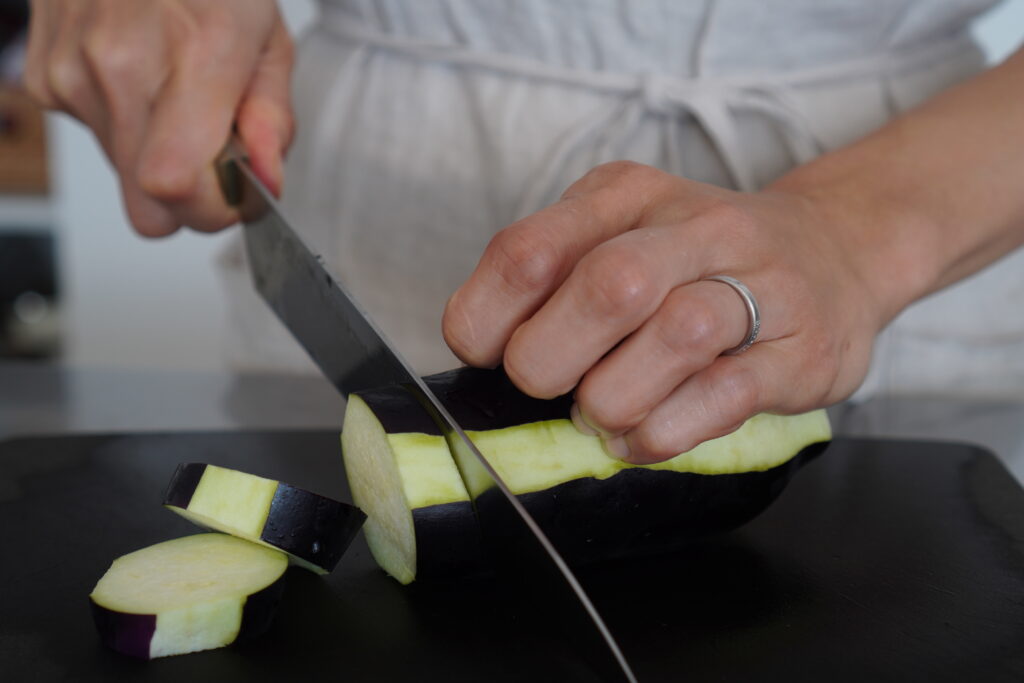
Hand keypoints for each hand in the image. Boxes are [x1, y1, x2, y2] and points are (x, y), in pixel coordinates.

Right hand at [23, 0, 293, 236]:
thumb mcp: (269, 41)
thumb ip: (273, 119)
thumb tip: (266, 180)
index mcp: (196, 56)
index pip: (176, 187)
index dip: (212, 210)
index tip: (236, 194)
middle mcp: (122, 66)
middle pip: (148, 205)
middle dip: (189, 199)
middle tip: (213, 154)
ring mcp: (73, 71)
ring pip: (123, 176)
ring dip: (156, 155)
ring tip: (175, 94)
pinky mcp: (45, 77)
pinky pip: (95, 139)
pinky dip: (123, 124)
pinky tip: (139, 78)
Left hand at [443, 161, 884, 463]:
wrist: (835, 251)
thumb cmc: (698, 262)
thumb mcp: (616, 238)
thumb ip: (552, 282)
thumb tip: (486, 360)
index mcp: (624, 196)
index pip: (529, 250)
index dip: (487, 318)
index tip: (488, 355)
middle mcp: (692, 227)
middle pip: (606, 286)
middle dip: (551, 360)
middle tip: (549, 388)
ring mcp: (757, 285)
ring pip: (675, 333)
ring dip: (614, 398)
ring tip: (602, 414)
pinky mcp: (800, 350)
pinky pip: (726, 393)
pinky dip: (666, 429)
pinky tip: (641, 436)